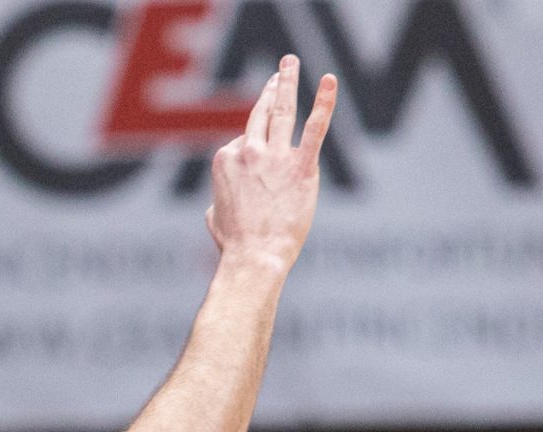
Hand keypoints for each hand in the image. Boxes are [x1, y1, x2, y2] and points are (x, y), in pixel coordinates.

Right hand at [207, 57, 338, 269]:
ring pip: (282, 110)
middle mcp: (248, 150)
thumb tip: (224, 198)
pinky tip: (329, 81)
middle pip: (260, 113)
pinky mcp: (300, 166)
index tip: (260, 164)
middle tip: (279, 73)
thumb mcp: (214, 214)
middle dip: (270, 89)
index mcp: (225, 159)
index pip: (244, 139)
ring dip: (287, 83)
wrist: (255, 256)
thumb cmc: (234, 243)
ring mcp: (275, 156)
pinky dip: (324, 102)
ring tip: (290, 64)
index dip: (254, 148)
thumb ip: (221, 195)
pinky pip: (315, 128)